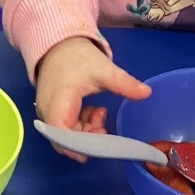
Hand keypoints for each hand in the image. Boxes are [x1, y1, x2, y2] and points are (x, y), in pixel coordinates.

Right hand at [34, 37, 150, 162]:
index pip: (60, 131)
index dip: (76, 145)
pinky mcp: (52, 112)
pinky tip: (94, 113)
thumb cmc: (78, 58)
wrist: (59, 46)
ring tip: (102, 116)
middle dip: (87, 139)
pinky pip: (65, 128)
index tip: (97, 147)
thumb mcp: (103, 69)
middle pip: (63, 139)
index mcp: (59, 100)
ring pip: (65, 135)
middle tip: (105, 128)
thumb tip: (147, 93)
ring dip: (86, 132)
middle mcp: (47, 110)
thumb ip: (124, 83)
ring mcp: (47, 112)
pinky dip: (81, 125)